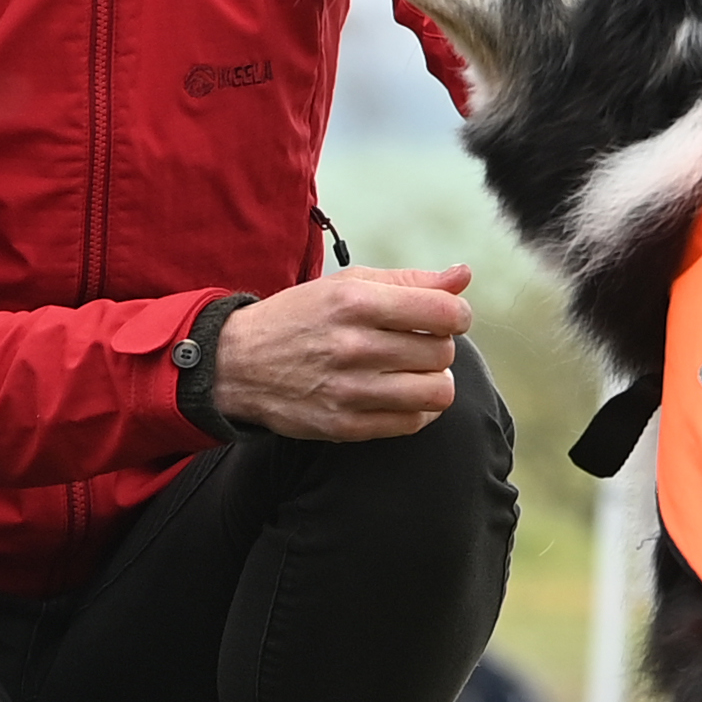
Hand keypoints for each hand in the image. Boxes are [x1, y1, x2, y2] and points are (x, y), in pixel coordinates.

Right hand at [207, 265, 473, 440]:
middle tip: (418, 344)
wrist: (238, 364)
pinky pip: (411, 423)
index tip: (446, 318)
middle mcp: (354, 346)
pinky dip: (416, 409)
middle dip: (440, 346)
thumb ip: (410, 281)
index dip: (457, 315)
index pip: (444, 313)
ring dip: (434, 380)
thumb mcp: (347, 285)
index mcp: (356, 302)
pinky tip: (401, 394)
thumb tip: (463, 275)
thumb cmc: (300, 317)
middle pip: (442, 353)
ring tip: (415, 371)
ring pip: (436, 392)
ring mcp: (349, 390)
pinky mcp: (345, 426)